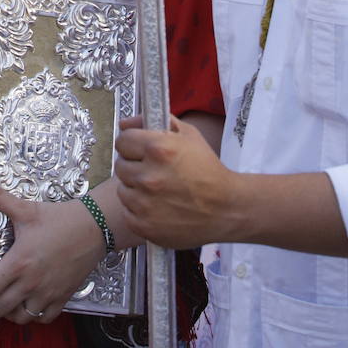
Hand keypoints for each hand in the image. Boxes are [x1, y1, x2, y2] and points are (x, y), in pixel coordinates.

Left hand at [0, 176, 104, 324]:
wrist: (94, 226)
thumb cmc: (59, 218)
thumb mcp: (26, 208)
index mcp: (19, 262)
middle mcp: (31, 283)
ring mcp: (47, 293)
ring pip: (20, 318)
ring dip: (8, 315)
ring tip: (2, 303)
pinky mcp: (63, 297)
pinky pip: (43, 318)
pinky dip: (33, 317)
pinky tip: (28, 305)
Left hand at [115, 115, 234, 248]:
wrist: (226, 209)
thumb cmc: (208, 169)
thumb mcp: (188, 135)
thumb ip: (154, 121)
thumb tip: (125, 124)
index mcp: (158, 149)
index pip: (122, 141)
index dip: (132, 144)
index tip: (141, 150)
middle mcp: (148, 176)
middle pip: (120, 165)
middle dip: (134, 165)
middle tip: (153, 171)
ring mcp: (145, 204)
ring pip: (123, 189)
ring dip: (135, 188)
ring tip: (157, 190)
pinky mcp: (144, 225)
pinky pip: (128, 211)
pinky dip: (138, 209)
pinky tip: (157, 206)